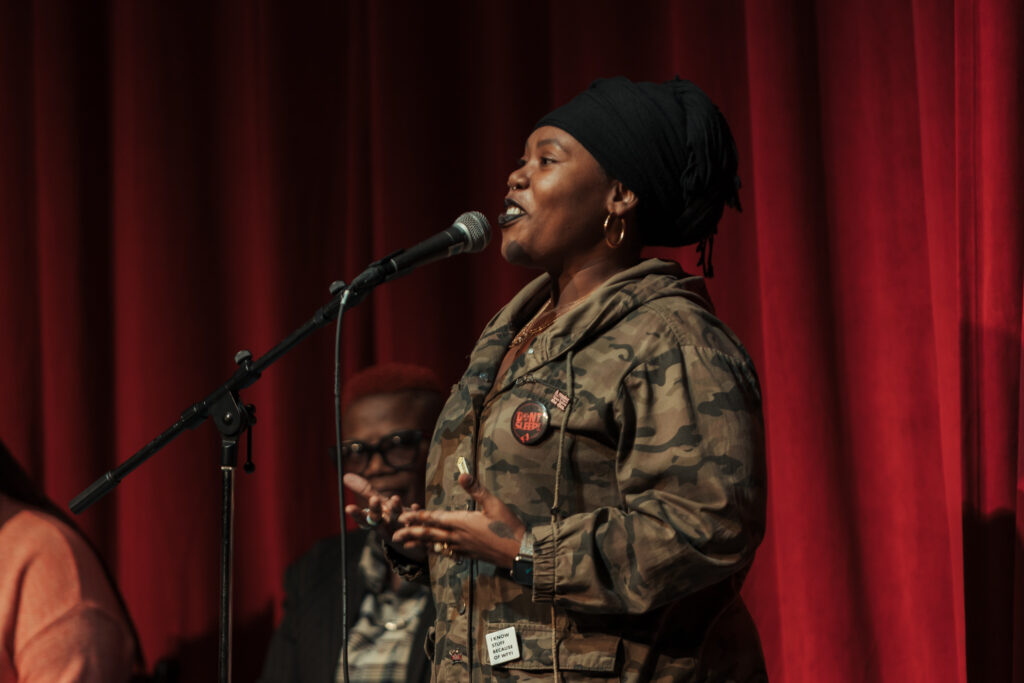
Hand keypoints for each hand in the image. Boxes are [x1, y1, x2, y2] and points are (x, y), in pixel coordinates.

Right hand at [342, 473, 425, 562]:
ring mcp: (402, 530)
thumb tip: (345, 476)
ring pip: (397, 520)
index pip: (364, 519)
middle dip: (375, 510)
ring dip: (395, 510)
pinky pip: (416, 523)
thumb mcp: (380, 505)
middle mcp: (388, 527)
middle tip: (374, 499)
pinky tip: (415, 506)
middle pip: (379, 520)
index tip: (348, 508)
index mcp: (377, 522)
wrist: (414, 540)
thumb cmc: (393, 518)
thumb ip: (365, 491)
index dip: (357, 514)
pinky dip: (415, 513)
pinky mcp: (417, 530)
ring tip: (394, 498)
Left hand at [392, 473, 523, 567]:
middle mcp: (458, 536)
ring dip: (419, 544)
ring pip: (436, 545)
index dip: (417, 518)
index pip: (434, 518)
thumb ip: (476, 489)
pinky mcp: (469, 555)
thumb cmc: (508, 526)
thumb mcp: (494, 503)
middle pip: (429, 534)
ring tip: (406, 545)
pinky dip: (437, 550)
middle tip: (394, 535)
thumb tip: (462, 473)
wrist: (519, 551)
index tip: (402, 517)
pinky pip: (448, 553)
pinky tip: (434, 550)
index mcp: (462, 522)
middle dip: (411, 533)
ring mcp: (463, 547)